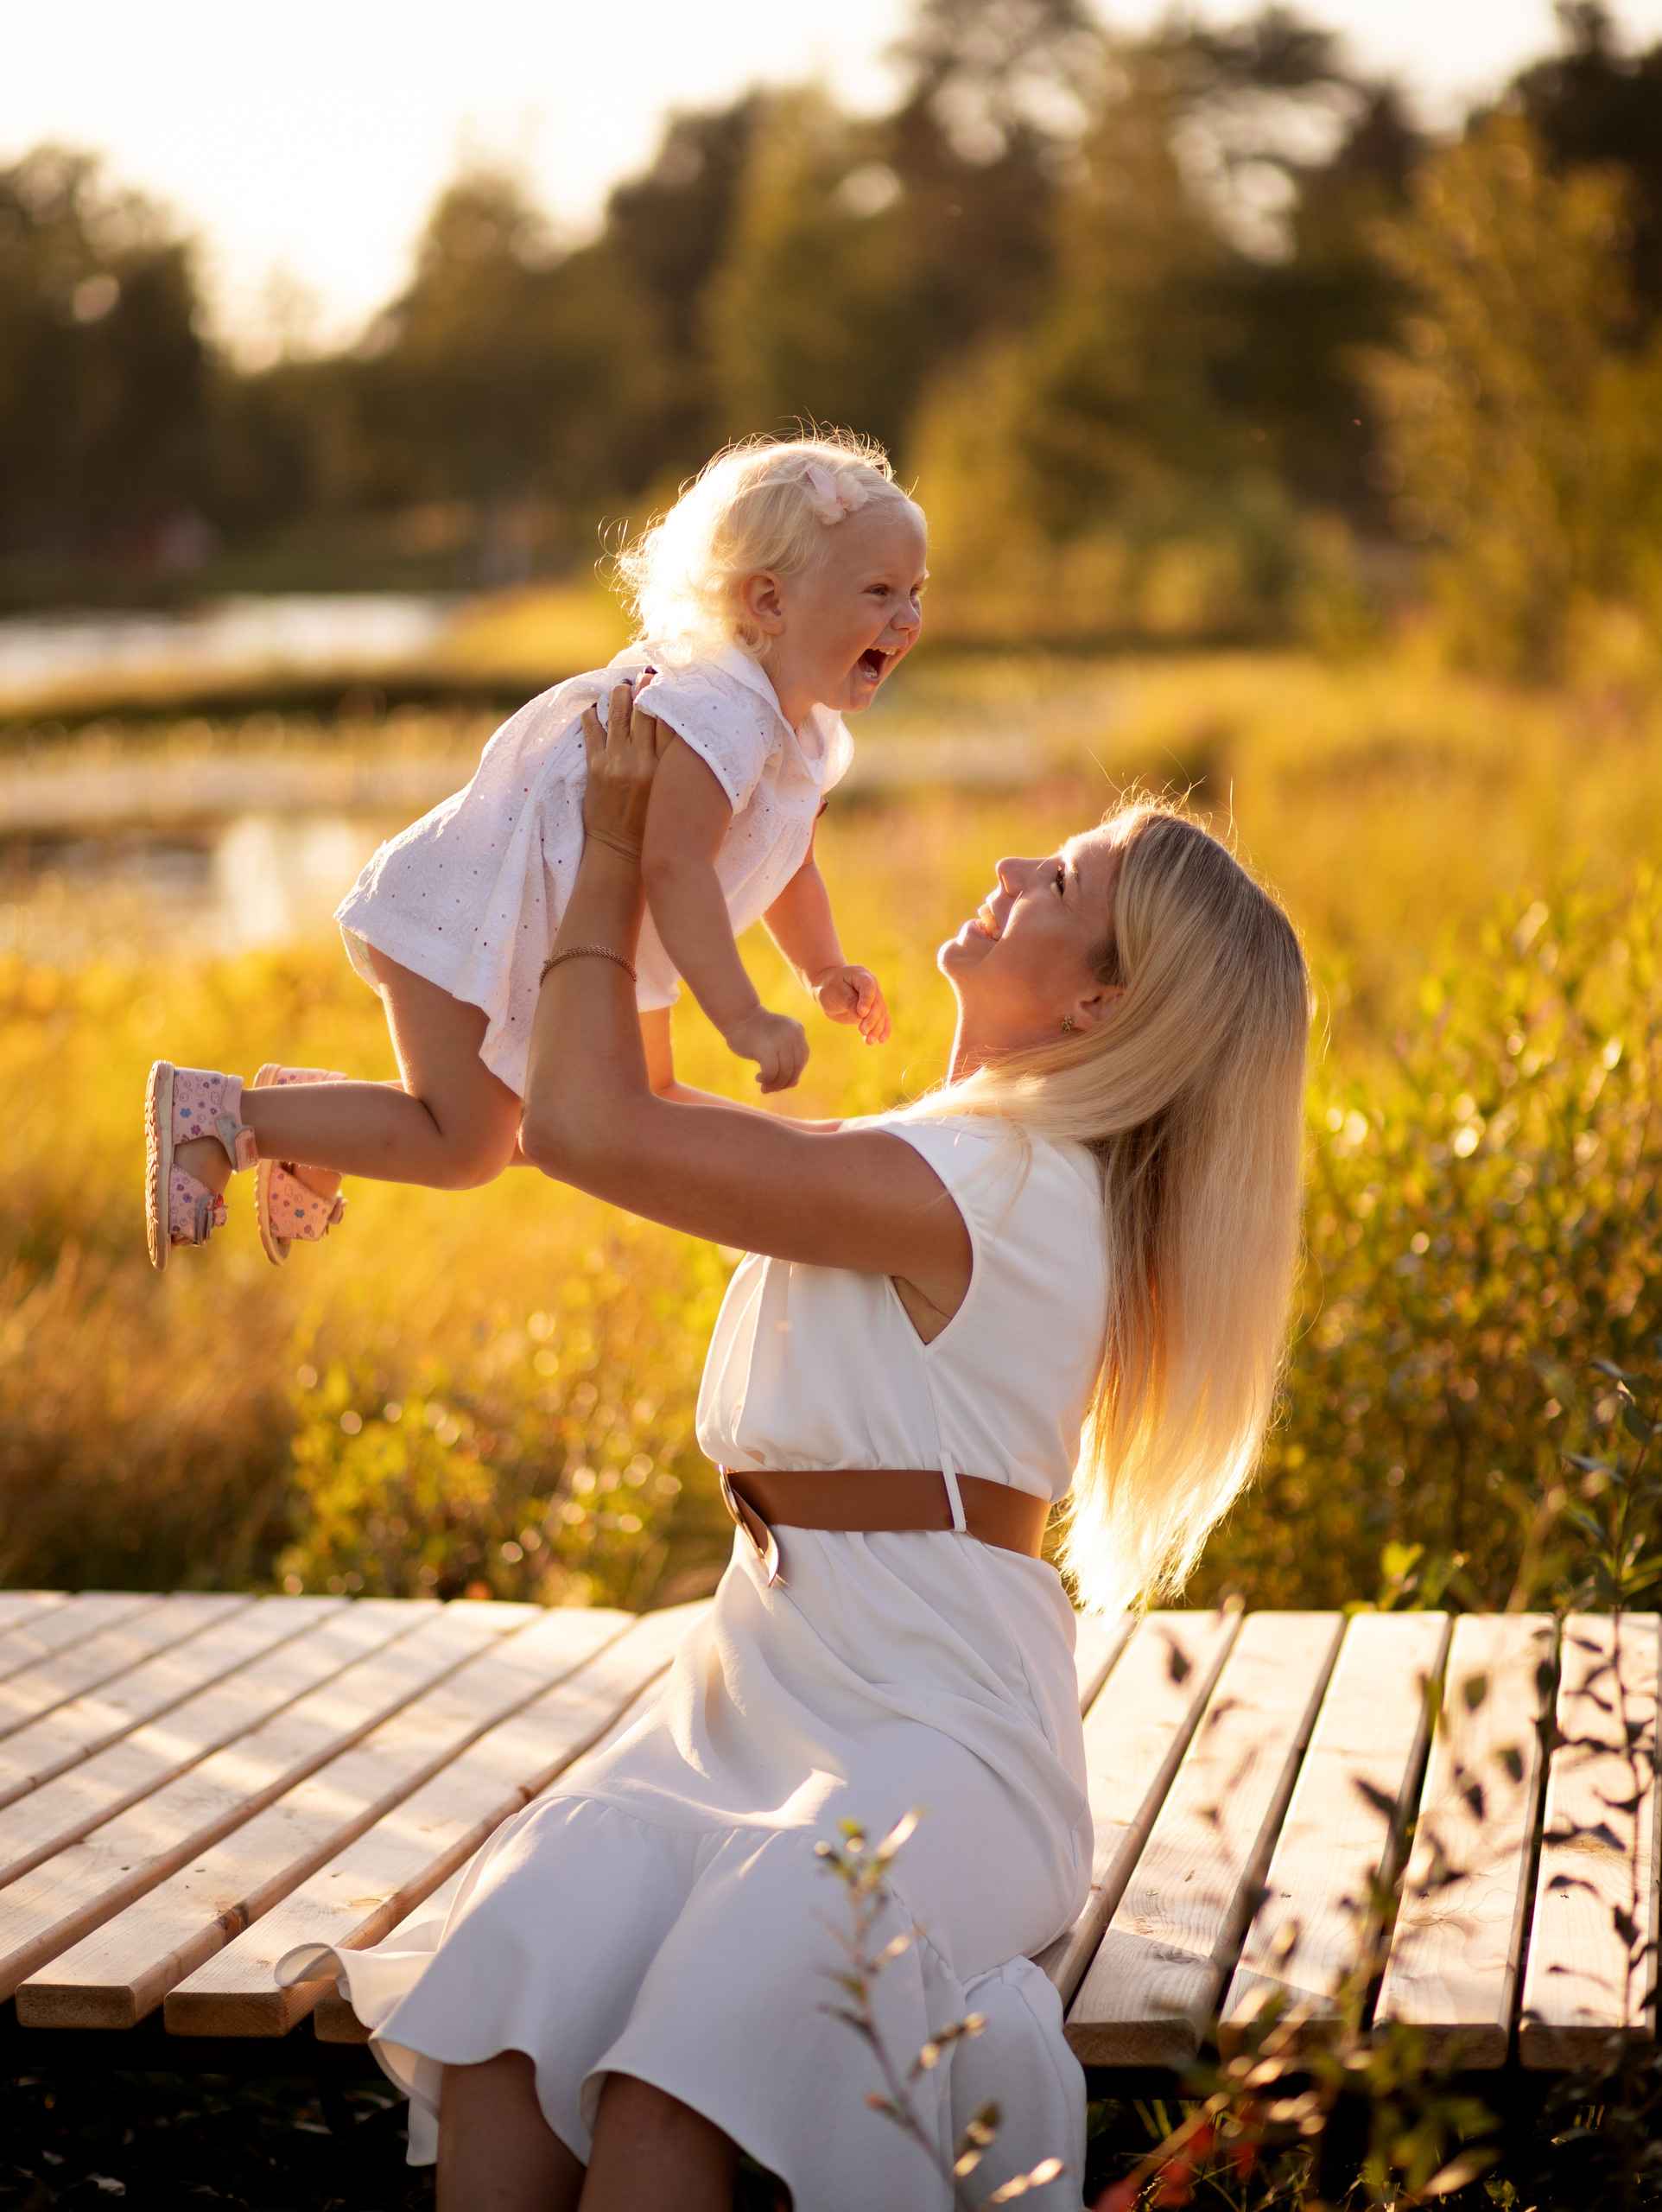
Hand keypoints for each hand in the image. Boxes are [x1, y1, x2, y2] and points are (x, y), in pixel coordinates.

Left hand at [578, 678, 666, 860]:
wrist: (621, 853)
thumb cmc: (653, 826)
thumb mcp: (672, 795)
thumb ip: (676, 766)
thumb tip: (686, 737)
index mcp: (666, 769)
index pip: (669, 721)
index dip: (668, 696)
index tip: (668, 679)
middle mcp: (643, 762)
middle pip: (644, 711)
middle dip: (644, 689)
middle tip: (645, 674)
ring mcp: (616, 763)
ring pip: (616, 713)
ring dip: (618, 696)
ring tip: (621, 688)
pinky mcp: (595, 768)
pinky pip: (591, 730)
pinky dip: (592, 715)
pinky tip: (594, 709)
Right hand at [724, 1006, 808, 1093]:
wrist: (738, 1016)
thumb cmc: (755, 1032)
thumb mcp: (777, 1043)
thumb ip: (787, 1060)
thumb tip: (794, 1084)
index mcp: (798, 1031)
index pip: (802, 1059)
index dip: (793, 1073)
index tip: (779, 1080)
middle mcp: (793, 1035)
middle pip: (796, 1068)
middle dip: (785, 1083)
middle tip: (771, 1088)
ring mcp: (780, 1040)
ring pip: (785, 1072)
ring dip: (775, 1084)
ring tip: (764, 1087)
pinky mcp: (766, 1047)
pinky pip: (772, 1071)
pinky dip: (766, 1079)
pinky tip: (759, 1078)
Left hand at [812, 964, 890, 1044]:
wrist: (827, 989)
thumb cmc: (828, 987)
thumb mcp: (834, 991)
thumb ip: (848, 1001)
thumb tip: (863, 1014)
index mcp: (860, 975)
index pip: (868, 986)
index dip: (867, 1000)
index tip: (861, 1013)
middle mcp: (871, 986)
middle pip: (877, 1002)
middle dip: (871, 1019)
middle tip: (863, 1032)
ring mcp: (874, 998)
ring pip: (881, 1013)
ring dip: (877, 1028)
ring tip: (868, 1041)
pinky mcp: (873, 1010)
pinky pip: (882, 1019)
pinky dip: (883, 1029)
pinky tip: (881, 1040)